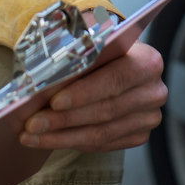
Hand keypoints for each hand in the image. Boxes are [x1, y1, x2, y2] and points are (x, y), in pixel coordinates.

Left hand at [19, 41, 166, 152]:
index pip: (115, 79)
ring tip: (31, 135)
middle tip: (32, 123)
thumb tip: (44, 78)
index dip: (84, 92)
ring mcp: (149, 117)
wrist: (119, 59)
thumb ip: (76, 54)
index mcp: (148, 61)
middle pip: (105, 111)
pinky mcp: (138, 135)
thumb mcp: (91, 39)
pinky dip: (72, 142)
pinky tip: (48, 139)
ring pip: (100, 133)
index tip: (53, 101)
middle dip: (64, 119)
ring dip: (61, 136)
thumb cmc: (100, 47)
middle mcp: (154, 92)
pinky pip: (101, 144)